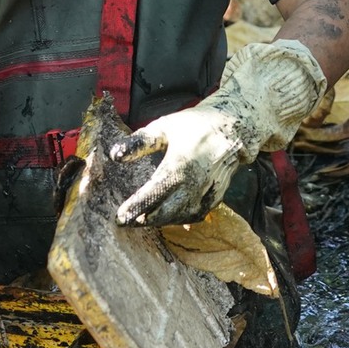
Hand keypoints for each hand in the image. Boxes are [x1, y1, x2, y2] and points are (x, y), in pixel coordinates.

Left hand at [112, 38, 326, 227]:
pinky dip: (180, 218)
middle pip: (165, 212)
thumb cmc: (196, 125)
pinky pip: (196, 214)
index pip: (153, 194)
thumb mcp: (164, 127)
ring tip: (145, 219)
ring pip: (181, 216)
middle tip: (128, 222)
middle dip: (145, 219)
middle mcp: (195, 184)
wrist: (234, 127)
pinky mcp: (216, 197)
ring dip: (162, 221)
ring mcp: (207, 193)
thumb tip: (114, 155)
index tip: (119, 218)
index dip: (136, 208)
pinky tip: (168, 216)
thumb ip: (139, 142)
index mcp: (180, 166)